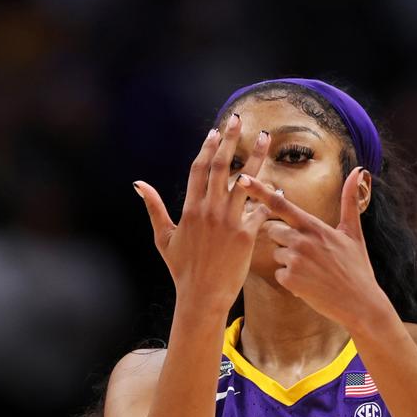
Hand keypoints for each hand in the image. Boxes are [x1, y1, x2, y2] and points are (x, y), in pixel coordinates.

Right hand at [134, 114, 270, 313]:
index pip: (199, 169)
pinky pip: (260, 209)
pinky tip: (278, 185)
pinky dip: (270, 197)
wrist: (201, 296)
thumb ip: (153, 207)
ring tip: (266, 138)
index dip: (207, 148)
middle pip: (221, 166)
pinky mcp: (246, 235)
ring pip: (245, 181)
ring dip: (257, 157)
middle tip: (238, 120)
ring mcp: (228, 222)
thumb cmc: (181, 269)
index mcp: (190, 209)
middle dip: (230, 140)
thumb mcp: (162, 237)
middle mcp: (209, 211)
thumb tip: (138, 184)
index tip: (215, 132)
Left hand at [237, 168, 394, 332]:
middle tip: (309, 254)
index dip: (259, 191)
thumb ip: (349, 201)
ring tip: (313, 270)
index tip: (242, 178)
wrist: (360, 303)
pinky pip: (279, 273)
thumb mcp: (353, 232)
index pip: (281, 204)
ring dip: (289, 262)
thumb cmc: (357, 268)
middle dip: (284, 240)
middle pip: (273, 231)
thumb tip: (359, 170)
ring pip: (276, 253)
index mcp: (314, 226)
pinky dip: (291, 280)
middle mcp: (302, 239)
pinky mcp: (290, 279)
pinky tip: (309, 284)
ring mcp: (295, 259)